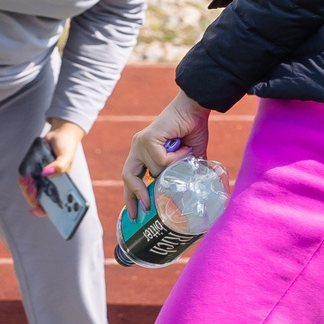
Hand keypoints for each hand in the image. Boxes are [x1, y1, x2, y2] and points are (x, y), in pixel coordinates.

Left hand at [21, 117, 87, 215]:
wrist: (59, 134)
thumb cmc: (66, 147)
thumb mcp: (66, 156)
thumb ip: (60, 166)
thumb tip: (46, 173)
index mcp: (63, 187)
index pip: (55, 206)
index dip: (45, 211)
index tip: (36, 210)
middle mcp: (53, 186)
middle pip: (40, 201)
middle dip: (33, 198)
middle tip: (32, 188)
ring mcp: (43, 180)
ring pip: (31, 193)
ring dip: (26, 190)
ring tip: (26, 179)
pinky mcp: (35, 173)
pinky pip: (26, 183)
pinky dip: (23, 182)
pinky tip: (24, 176)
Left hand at [122, 90, 210, 215]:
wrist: (195, 109)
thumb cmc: (192, 131)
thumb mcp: (187, 161)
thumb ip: (182, 176)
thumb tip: (188, 198)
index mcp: (144, 153)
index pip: (132, 178)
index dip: (133, 196)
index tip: (137, 214)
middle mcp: (138, 148)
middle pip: (128, 177)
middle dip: (135, 196)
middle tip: (145, 209)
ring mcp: (141, 143)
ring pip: (153, 171)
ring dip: (174, 168)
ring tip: (186, 155)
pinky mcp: (148, 139)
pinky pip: (161, 161)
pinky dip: (176, 158)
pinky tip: (184, 148)